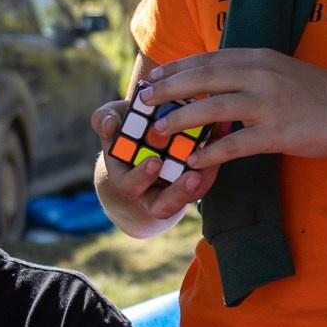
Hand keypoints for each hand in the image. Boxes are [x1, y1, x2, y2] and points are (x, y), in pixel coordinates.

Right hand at [90, 97, 215, 234]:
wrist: (146, 130)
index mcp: (126, 178)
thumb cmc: (125, 127)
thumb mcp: (111, 120)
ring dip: (204, 181)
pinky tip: (221, 132)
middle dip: (178, 192)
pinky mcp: (196, 177)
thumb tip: (109, 124)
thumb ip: (104, 120)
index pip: (130, 186)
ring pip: (190, 197)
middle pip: (163, 206)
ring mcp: (175, 187)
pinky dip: (216, 158)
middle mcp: (150, 191)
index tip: (154, 161)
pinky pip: (208, 176)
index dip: (142, 177)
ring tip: (214, 159)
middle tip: (192, 176)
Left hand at [133, 48, 326, 167]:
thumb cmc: (319, 93)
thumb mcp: (282, 70)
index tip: (154, 77)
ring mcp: (268, 104)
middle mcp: (260, 76)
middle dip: (168, 90)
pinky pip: (235, 145)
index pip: (208, 59)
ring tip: (159, 132)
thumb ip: (251, 72)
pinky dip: (211, 154)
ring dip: (180, 121)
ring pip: (212, 109)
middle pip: (202, 79)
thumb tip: (217, 79)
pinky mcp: (277, 133)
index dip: (177, 68)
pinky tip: (193, 162)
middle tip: (143, 101)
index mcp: (260, 58)